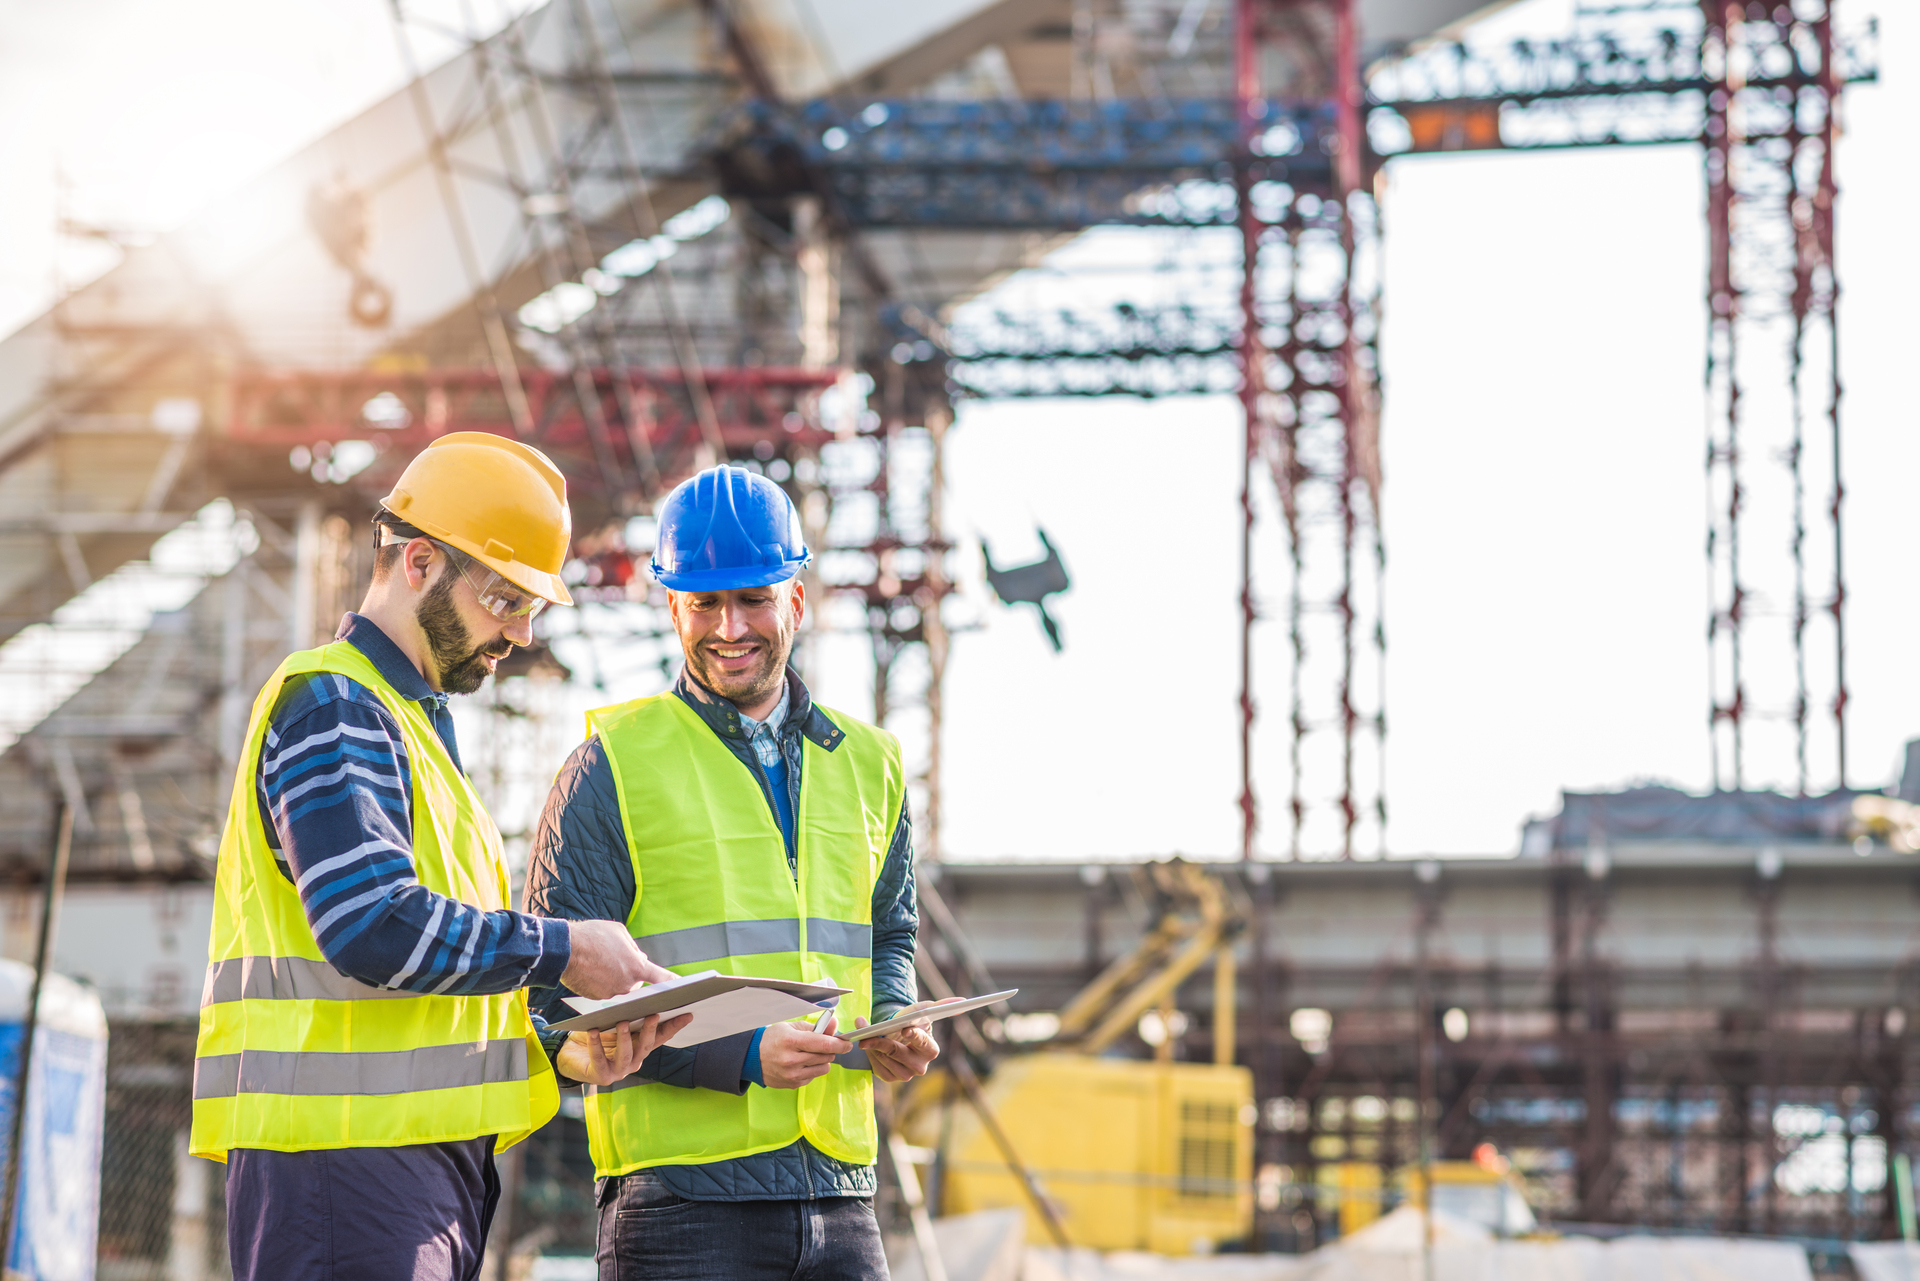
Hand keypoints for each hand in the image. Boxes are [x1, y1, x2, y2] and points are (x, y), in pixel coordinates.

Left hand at [557, 1013, 692, 1086]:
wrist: (571, 1055)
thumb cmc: (597, 1036)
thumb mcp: (616, 1024)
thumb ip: (631, 1015)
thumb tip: (644, 992)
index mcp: (640, 1048)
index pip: (660, 1037)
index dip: (674, 1027)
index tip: (687, 1015)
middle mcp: (633, 1062)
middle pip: (645, 1046)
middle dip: (650, 1030)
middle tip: (653, 1014)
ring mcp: (618, 1071)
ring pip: (626, 1055)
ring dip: (625, 1038)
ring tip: (622, 1022)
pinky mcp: (601, 1075)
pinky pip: (599, 1058)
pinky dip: (596, 1044)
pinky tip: (594, 1031)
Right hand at [561, 920, 676, 998]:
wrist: (565, 950)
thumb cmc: (593, 936)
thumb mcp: (619, 933)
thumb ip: (632, 948)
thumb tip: (637, 957)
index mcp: (636, 967)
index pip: (661, 978)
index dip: (673, 982)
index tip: (682, 986)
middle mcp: (627, 985)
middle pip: (636, 983)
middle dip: (631, 973)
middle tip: (616, 959)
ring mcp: (611, 995)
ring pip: (619, 988)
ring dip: (614, 978)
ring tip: (599, 962)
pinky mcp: (597, 1000)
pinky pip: (605, 993)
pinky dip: (601, 984)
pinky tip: (591, 971)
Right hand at [757, 1012, 853, 1089]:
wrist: (753, 1057)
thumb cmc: (774, 1038)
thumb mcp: (792, 1027)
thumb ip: (816, 1027)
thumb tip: (835, 1025)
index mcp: (791, 1041)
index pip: (823, 1044)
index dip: (839, 1043)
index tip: (848, 1043)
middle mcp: (791, 1060)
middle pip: (826, 1056)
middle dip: (830, 1049)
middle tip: (823, 1044)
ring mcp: (792, 1075)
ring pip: (824, 1067)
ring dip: (822, 1060)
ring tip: (810, 1054)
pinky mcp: (793, 1084)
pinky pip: (814, 1076)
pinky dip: (813, 1069)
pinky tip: (801, 1063)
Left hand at [857, 999, 955, 1083]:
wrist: (895, 1035)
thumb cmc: (911, 1021)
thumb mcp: (922, 1011)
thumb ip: (941, 1005)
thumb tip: (962, 999)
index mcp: (931, 1050)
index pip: (923, 1043)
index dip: (914, 1036)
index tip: (905, 1029)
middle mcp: (920, 1067)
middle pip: (897, 1052)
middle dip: (880, 1039)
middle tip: (865, 1028)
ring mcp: (905, 1075)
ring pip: (883, 1058)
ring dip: (871, 1044)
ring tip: (864, 1031)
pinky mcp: (890, 1078)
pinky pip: (876, 1066)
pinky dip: (869, 1053)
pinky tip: (869, 1044)